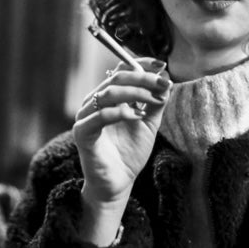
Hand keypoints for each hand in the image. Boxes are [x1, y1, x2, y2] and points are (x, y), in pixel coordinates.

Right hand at [73, 58, 170, 244]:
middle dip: (143, 78)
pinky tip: (137, 116)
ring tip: (155, 100)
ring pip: (108, 93)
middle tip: (163, 83)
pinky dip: (120, 112)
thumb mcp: (149, 124)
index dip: (140, 64)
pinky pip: (99, 116)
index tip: (161, 64)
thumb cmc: (130, 153)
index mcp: (107, 97)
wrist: (119, 183)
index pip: (120, 70)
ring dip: (135, 93)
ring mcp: (85, 117)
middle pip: (116, 78)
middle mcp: (93, 102)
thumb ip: (155, 103)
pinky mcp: (82, 134)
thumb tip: (166, 81)